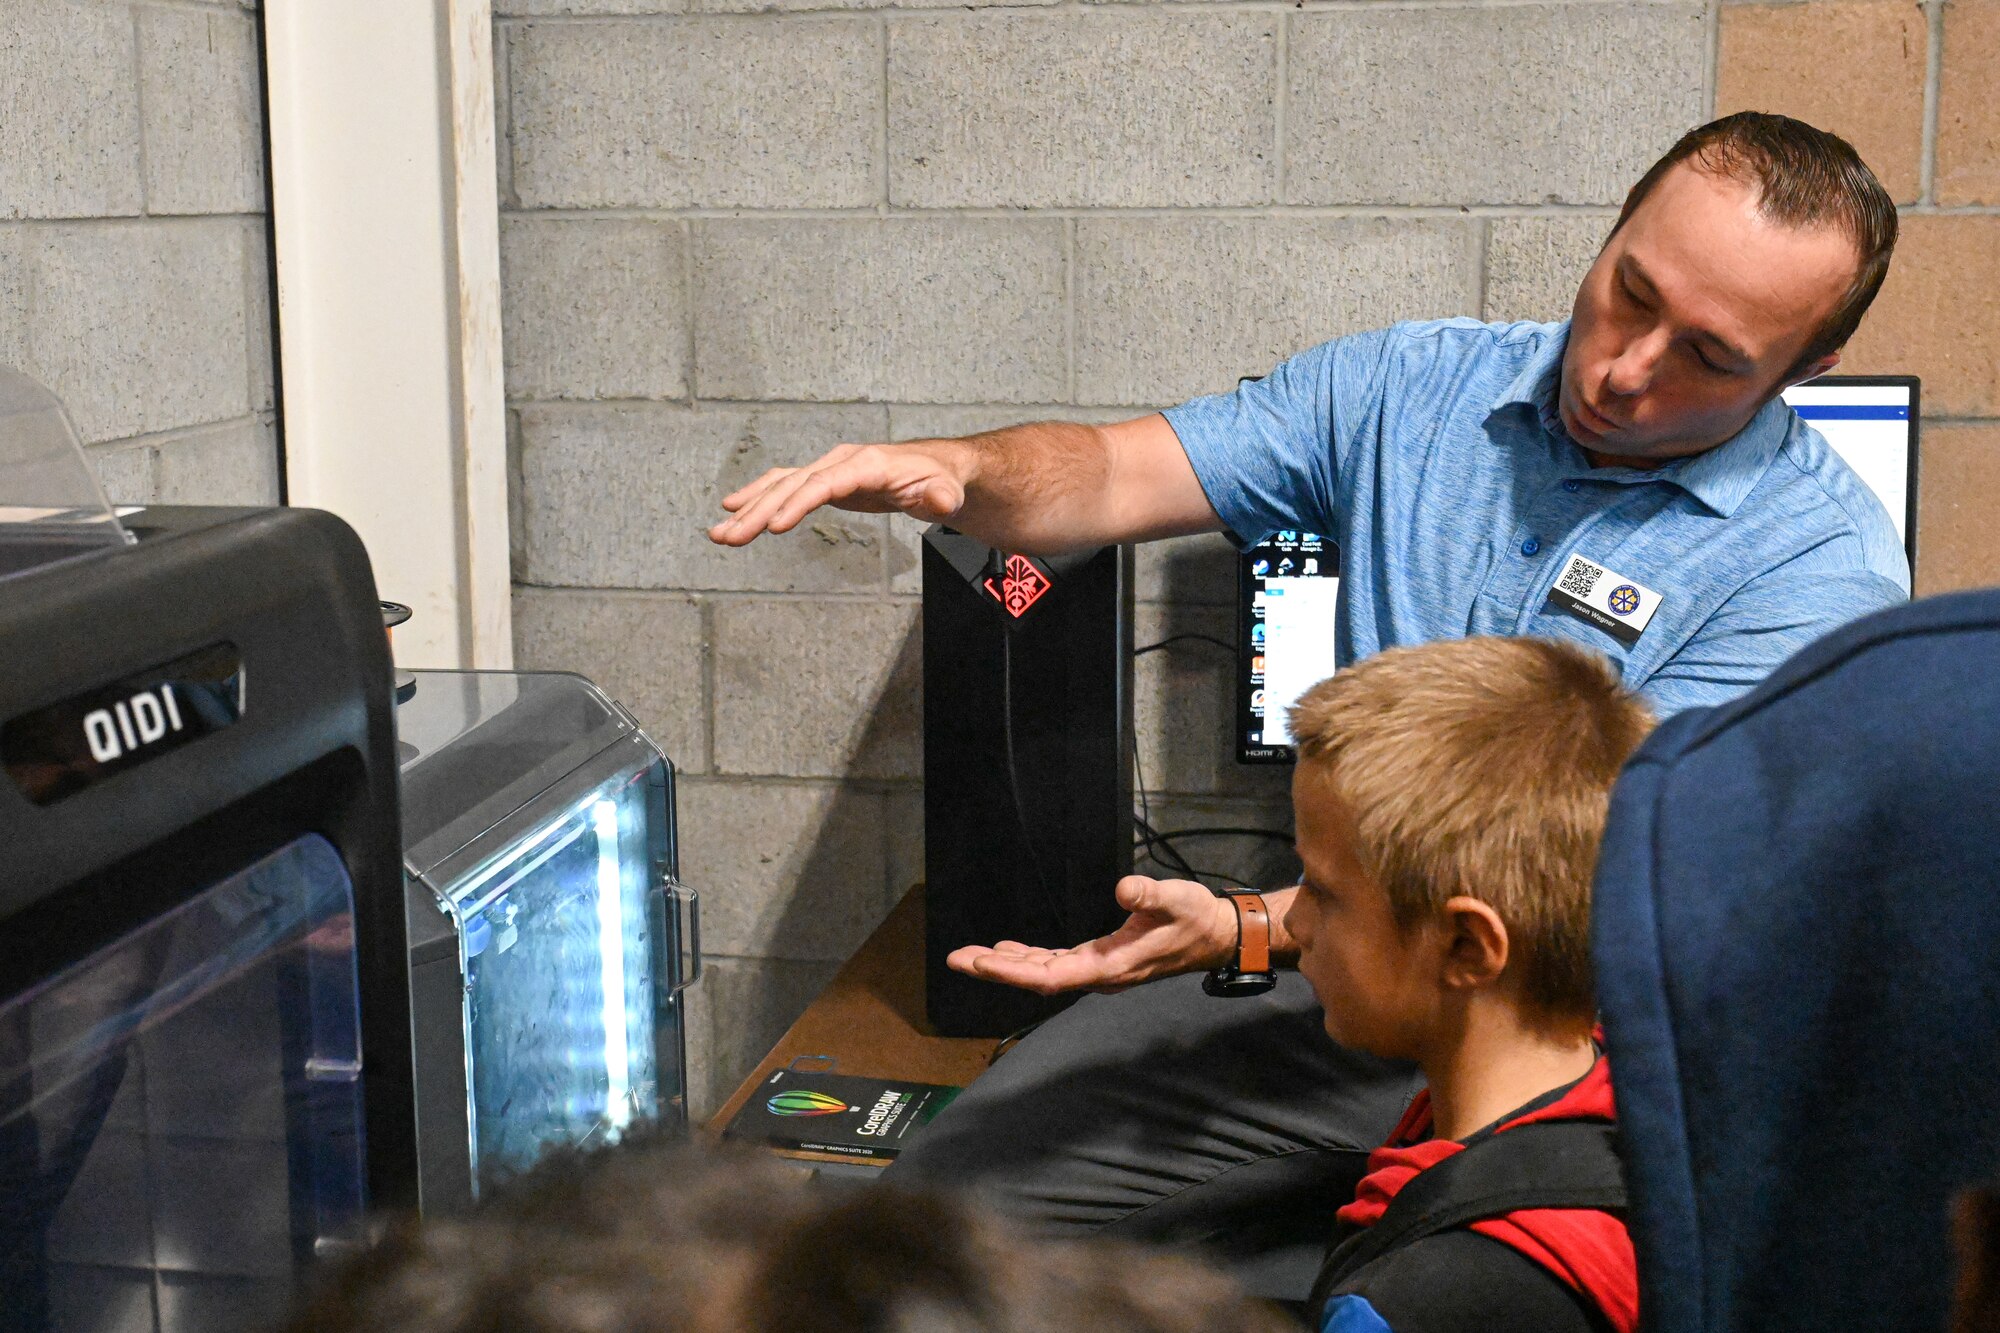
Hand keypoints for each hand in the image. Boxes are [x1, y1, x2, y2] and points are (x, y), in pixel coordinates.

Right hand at [709, 441, 970, 545]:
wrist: (936, 469)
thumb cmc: (940, 481)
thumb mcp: (947, 491)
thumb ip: (941, 498)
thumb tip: (941, 501)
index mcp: (864, 464)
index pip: (823, 484)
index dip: (797, 504)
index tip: (772, 527)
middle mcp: (840, 462)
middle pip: (792, 486)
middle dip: (758, 512)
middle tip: (728, 538)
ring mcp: (829, 469)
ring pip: (781, 486)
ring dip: (749, 509)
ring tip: (720, 534)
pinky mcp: (824, 480)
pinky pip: (786, 487)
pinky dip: (759, 497)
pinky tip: (735, 512)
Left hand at [945, 876, 1237, 995]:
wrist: (1213, 936)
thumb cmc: (1195, 919)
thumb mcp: (1176, 900)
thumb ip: (1150, 896)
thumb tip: (1124, 889)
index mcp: (1110, 966)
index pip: (1050, 974)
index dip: (1014, 970)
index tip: (981, 962)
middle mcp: (1098, 974)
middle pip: (1037, 977)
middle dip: (995, 968)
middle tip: (956, 958)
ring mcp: (1097, 968)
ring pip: (1042, 971)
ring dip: (1005, 964)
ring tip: (969, 955)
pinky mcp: (1099, 959)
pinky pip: (1054, 963)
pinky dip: (1027, 958)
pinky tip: (1007, 951)